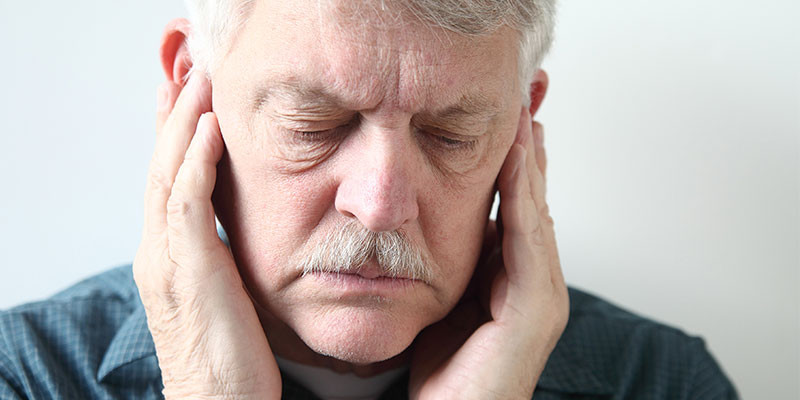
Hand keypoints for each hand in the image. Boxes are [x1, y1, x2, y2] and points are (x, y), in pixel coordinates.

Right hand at [132, 73, 280, 398]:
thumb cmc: (230, 360)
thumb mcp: (224, 296)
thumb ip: (222, 257)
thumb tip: (238, 231)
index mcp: (167, 257)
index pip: (165, 182)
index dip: (173, 138)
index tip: (186, 100)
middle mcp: (158, 252)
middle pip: (159, 168)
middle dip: (173, 117)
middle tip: (186, 73)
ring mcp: (168, 260)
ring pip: (167, 174)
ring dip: (184, 123)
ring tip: (199, 82)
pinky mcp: (189, 270)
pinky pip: (186, 202)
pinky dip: (195, 161)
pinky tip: (210, 129)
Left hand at [409, 109, 568, 398]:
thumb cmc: (442, 377)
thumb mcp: (443, 306)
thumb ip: (450, 267)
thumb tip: (426, 228)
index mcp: (512, 282)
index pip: (515, 209)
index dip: (512, 163)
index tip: (505, 118)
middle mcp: (534, 284)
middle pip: (534, 201)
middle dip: (530, 150)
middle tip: (527, 96)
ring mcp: (541, 296)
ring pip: (536, 211)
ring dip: (530, 161)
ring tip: (524, 114)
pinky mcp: (535, 309)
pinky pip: (528, 238)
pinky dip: (523, 196)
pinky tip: (517, 159)